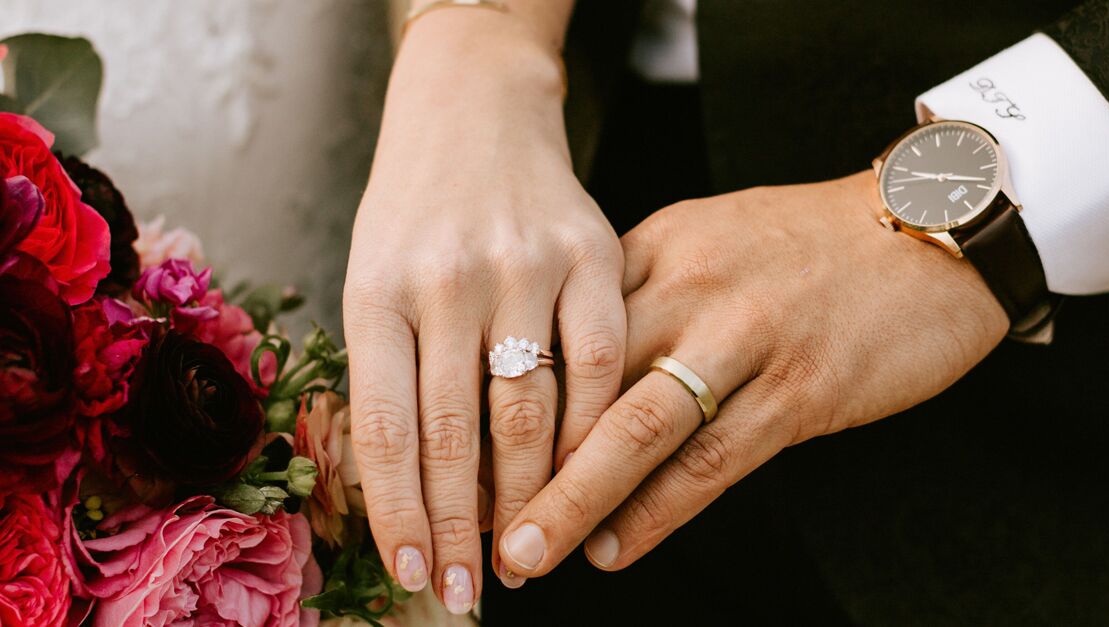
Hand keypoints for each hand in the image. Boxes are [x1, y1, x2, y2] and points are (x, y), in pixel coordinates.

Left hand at [343, 12, 623, 611]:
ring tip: (528, 552)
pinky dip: (591, 434)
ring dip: (531, 498)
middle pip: (455, 433)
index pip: (385, 429)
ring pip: (532, 411)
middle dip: (463, 526)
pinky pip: (600, 365)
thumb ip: (386, 373)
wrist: (477, 110)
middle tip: (471, 588)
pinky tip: (587, 477)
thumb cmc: (416, 210)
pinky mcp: (593, 254)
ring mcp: (524, 265)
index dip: (400, 513)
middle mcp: (446, 279)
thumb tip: (399, 491)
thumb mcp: (374, 277)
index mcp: (377, 291)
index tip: (416, 571)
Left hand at [496, 171, 1007, 575]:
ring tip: (527, 554)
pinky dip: (658, 512)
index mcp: (657, 247)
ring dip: (573, 501)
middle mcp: (690, 288)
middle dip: (518, 462)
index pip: (558, 331)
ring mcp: (746, 339)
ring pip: (637, 430)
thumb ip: (641, 291)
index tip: (461, 454)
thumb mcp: (710, 239)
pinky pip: (713, 462)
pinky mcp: (801, 389)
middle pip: (580, 385)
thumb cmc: (810, 243)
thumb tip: (569, 363)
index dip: (502, 399)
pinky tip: (617, 548)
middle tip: (471, 521)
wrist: (929, 229)